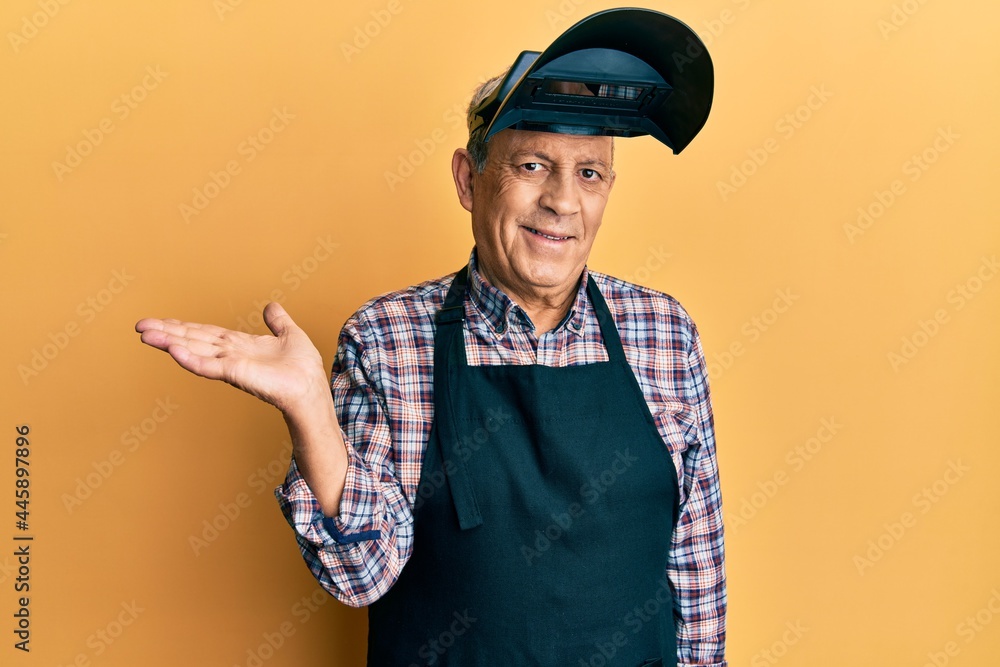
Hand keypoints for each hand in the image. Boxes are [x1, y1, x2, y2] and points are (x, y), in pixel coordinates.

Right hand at [135, 302, 328, 413]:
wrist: (311, 388)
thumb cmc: (303, 368)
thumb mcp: (290, 335)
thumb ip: (277, 321)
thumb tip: (271, 306)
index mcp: (240, 346)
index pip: (206, 333)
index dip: (183, 326)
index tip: (161, 321)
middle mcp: (230, 355)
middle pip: (193, 340)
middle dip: (167, 332)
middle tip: (140, 326)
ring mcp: (231, 365)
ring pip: (194, 350)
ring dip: (170, 342)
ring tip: (146, 335)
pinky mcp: (236, 374)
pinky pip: (208, 366)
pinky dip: (190, 358)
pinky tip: (172, 350)